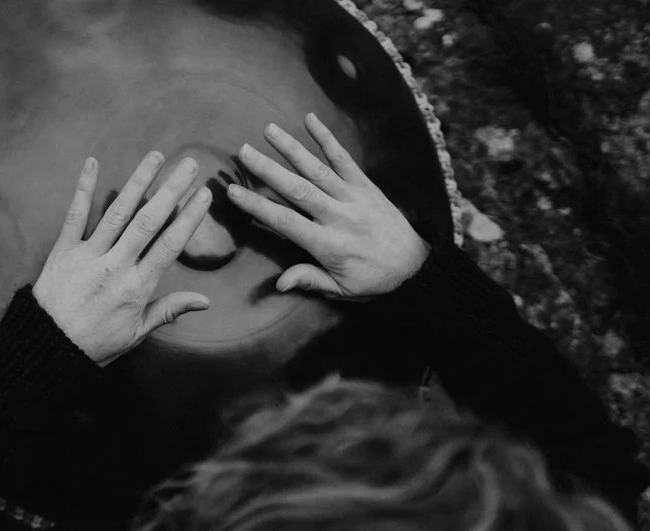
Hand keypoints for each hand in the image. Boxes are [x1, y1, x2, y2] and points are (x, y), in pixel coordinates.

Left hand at [33, 152, 212, 365]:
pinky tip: (93, 163)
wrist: (47, 348)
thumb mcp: (136, 334)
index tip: (204, 194)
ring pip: (117, 213)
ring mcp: (88, 256)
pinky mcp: (63, 251)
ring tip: (156, 157)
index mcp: (136, 288)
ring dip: (138, 182)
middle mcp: (114, 267)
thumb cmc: (95, 344)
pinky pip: (75, 215)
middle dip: (170, 190)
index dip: (188, 218)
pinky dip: (83, 188)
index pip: (169, 246)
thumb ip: (169, 311)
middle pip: (147, 222)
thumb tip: (205, 301)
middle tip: (188, 164)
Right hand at [225, 113, 430, 300]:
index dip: (257, 206)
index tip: (233, 191)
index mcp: (328, 245)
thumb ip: (309, 280)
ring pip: (317, 169)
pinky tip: (310, 120)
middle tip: (243, 152)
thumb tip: (279, 284)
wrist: (416, 267)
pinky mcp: (366, 186)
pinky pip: (344, 159)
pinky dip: (327, 139)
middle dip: (268, 169)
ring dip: (291, 148)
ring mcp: (353, 197)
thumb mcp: (341, 290)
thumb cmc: (374, 281)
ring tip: (268, 130)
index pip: (285, 222)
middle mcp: (339, 217)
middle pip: (297, 190)